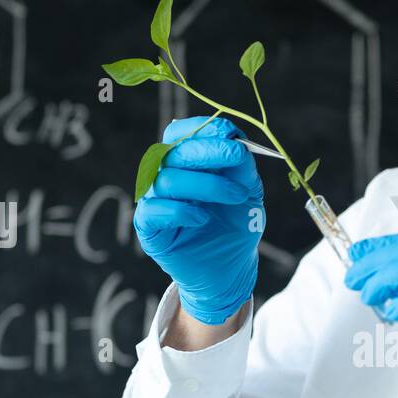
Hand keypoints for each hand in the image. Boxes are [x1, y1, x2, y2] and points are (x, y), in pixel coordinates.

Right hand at [133, 116, 264, 324]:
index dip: (202, 129)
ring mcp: (155, 201)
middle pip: (173, 151)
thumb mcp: (248, 192)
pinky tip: (203, 218)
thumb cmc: (236, 226)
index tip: (230, 132)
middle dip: (208, 150)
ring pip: (168, 180)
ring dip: (207, 184)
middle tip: (238, 156)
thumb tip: (236, 139)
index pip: (180, 133)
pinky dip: (180, 211)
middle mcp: (164, 176)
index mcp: (184, 162)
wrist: (231, 268)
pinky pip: (153, 211)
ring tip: (237, 196)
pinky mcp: (149, 228)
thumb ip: (241, 167)